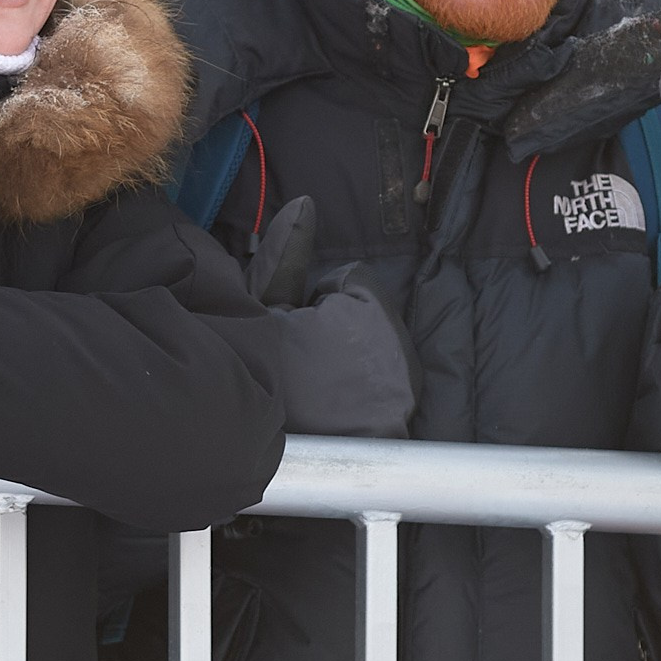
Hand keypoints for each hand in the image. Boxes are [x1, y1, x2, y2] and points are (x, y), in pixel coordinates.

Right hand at [238, 197, 416, 437]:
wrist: (263, 456)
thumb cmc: (258, 375)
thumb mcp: (257, 311)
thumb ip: (285, 256)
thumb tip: (306, 205)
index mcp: (364, 311)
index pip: (350, 280)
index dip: (314, 302)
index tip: (292, 333)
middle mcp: (395, 346)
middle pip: (367, 313)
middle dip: (337, 328)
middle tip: (301, 361)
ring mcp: (403, 385)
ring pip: (378, 347)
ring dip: (352, 358)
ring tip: (315, 386)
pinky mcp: (402, 417)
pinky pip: (386, 383)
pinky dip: (364, 389)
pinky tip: (334, 408)